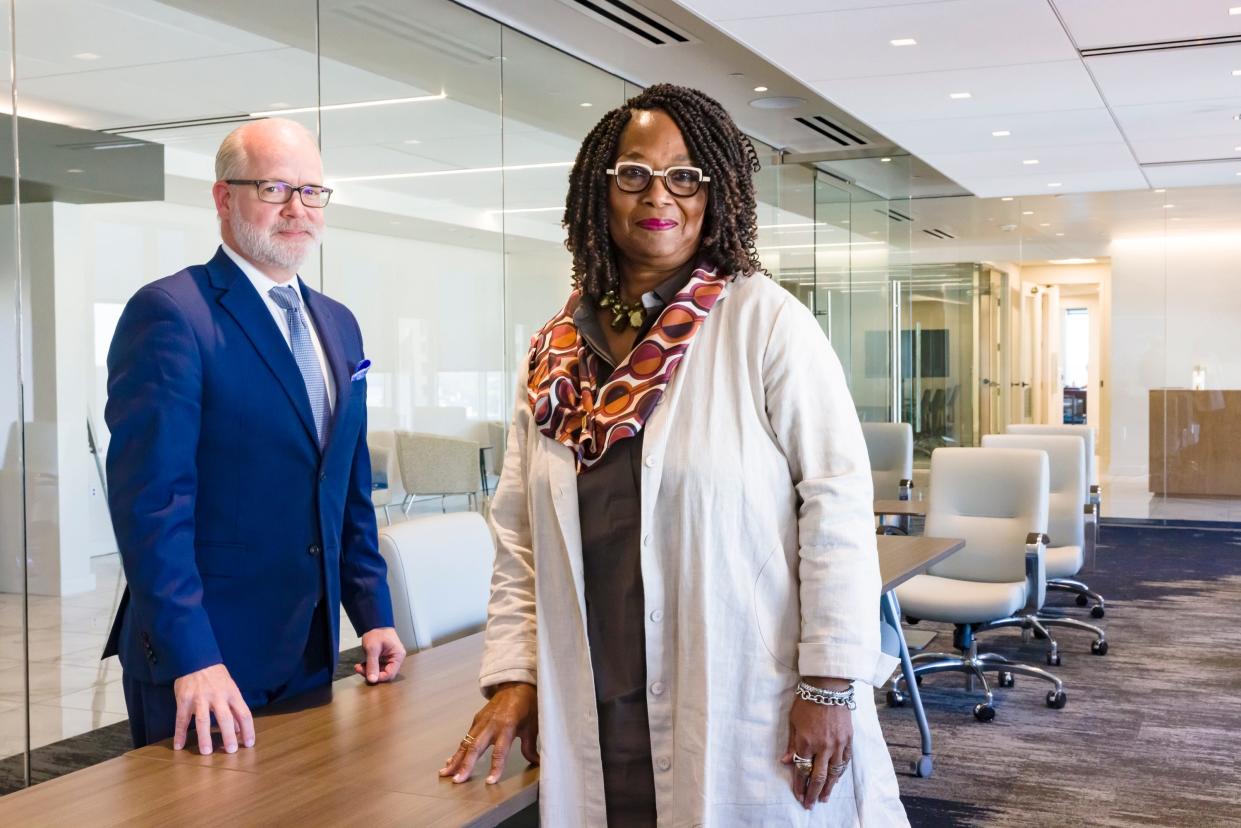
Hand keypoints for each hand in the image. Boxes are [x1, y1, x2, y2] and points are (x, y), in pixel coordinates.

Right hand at [172, 663, 254, 754]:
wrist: (195, 658)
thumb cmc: (216, 675)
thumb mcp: (230, 687)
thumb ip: (234, 708)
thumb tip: (240, 729)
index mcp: (232, 693)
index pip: (244, 713)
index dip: (248, 730)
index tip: (249, 744)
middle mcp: (217, 696)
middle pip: (225, 718)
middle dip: (229, 736)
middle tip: (231, 752)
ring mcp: (199, 698)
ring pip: (202, 720)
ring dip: (204, 738)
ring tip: (206, 753)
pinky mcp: (184, 700)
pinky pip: (181, 720)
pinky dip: (179, 734)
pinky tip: (179, 746)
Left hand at [354, 627, 405, 683]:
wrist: (374, 622)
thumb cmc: (376, 632)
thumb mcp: (372, 649)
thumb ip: (372, 665)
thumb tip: (372, 680)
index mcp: (398, 656)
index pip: (390, 674)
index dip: (378, 677)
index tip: (368, 675)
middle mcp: (396, 658)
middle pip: (384, 673)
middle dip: (371, 673)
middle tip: (360, 669)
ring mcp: (389, 658)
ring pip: (379, 671)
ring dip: (368, 670)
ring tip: (359, 666)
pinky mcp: (383, 658)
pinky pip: (377, 666)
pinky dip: (369, 667)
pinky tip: (361, 664)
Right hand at [439, 682, 537, 784]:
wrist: (517, 684)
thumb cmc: (527, 705)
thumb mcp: (532, 726)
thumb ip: (530, 746)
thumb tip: (537, 762)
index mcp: (508, 726)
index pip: (500, 751)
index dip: (496, 767)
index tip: (490, 782)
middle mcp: (491, 724)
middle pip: (476, 747)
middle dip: (465, 765)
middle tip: (457, 780)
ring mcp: (482, 721)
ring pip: (466, 743)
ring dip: (456, 759)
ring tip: (445, 773)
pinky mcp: (477, 720)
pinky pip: (466, 737)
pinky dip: (458, 750)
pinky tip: (450, 761)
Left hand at [780, 677, 853, 809]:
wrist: (828, 688)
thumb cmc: (806, 702)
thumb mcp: (793, 721)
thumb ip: (792, 743)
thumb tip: (787, 761)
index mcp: (806, 742)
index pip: (802, 770)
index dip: (800, 785)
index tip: (798, 795)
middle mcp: (822, 746)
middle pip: (819, 777)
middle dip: (813, 792)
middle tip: (810, 804)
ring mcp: (837, 744)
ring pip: (834, 772)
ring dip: (829, 787)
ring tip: (825, 798)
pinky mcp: (848, 740)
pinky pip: (845, 761)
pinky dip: (840, 772)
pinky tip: (837, 779)